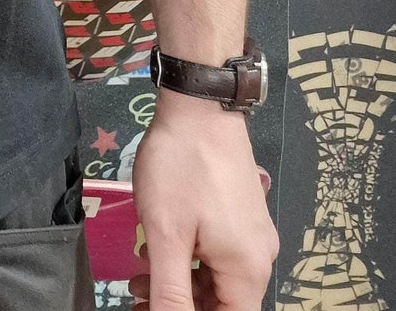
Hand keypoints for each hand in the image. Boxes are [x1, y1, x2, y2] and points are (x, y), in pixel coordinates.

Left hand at [127, 91, 278, 309]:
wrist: (199, 106)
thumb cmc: (181, 167)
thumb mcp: (168, 233)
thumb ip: (171, 290)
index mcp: (248, 271)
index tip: (153, 310)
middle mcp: (258, 257)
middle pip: (222, 302)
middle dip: (180, 304)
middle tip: (136, 294)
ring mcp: (250, 233)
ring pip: (217, 278)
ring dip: (180, 283)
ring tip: (139, 276)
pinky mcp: (239, 213)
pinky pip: (217, 253)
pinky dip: (189, 259)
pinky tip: (158, 249)